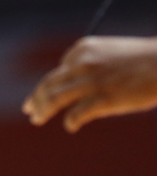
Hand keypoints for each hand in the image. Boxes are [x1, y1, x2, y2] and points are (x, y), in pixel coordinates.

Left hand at [22, 36, 156, 131]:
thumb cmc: (145, 60)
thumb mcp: (111, 54)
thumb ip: (91, 64)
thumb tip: (74, 83)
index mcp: (82, 49)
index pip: (57, 71)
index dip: (46, 86)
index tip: (39, 96)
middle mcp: (82, 63)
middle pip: (48, 84)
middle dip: (36, 98)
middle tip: (29, 110)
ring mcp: (91, 81)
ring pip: (54, 98)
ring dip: (43, 110)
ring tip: (37, 119)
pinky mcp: (104, 99)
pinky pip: (77, 113)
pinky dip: (70, 121)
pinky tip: (71, 126)